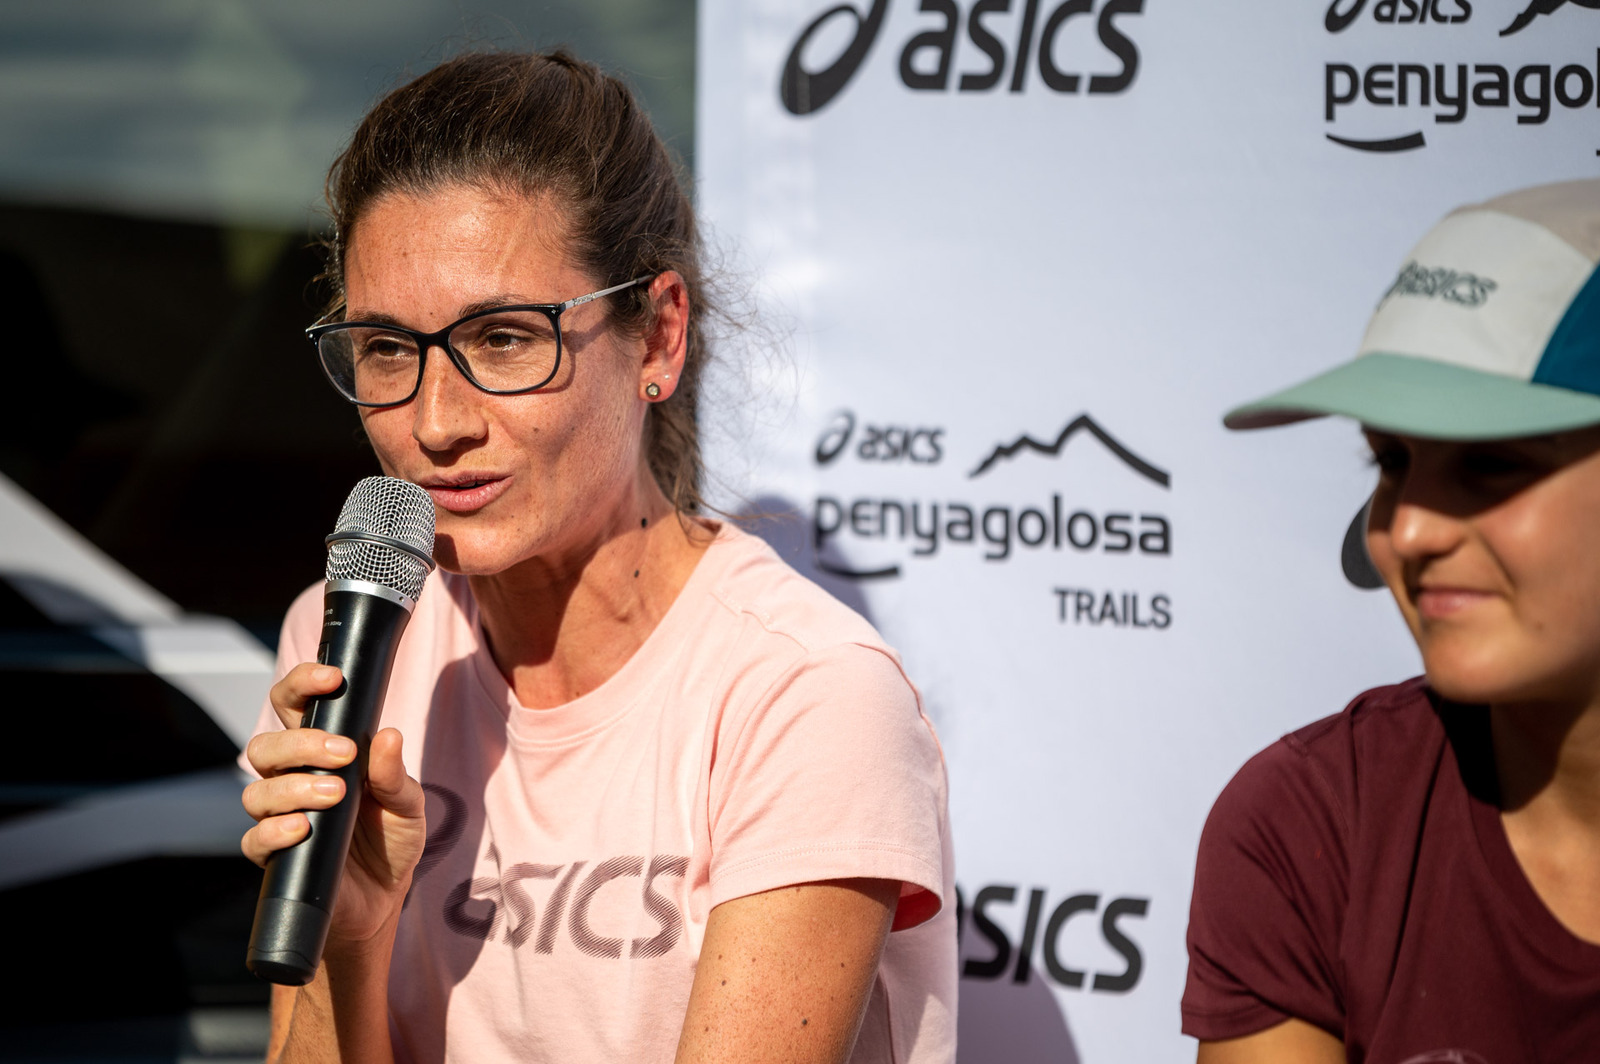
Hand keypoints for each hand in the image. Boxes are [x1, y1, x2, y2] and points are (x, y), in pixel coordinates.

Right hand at [241, 662, 427, 945]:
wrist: (384, 900)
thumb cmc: (391, 839)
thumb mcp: (408, 804)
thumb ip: (394, 774)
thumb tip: (387, 735)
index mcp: (322, 753)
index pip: (295, 706)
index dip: (303, 684)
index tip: (332, 678)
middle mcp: (292, 779)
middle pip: (266, 745)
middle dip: (300, 742)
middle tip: (342, 753)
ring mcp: (279, 818)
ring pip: (257, 790)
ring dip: (293, 786)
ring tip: (333, 795)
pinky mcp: (275, 858)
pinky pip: (254, 840)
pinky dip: (275, 831)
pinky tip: (302, 828)